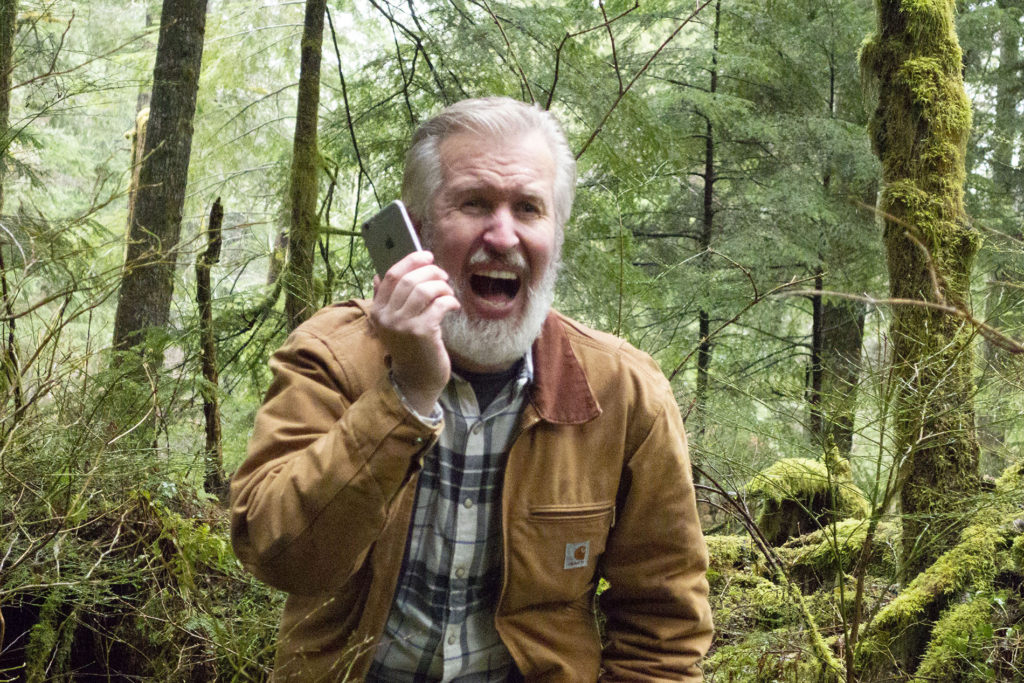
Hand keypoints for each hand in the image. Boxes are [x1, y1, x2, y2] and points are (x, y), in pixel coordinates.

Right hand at [370, 251, 460, 414]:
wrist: (416, 379)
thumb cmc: (409, 347)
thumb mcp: (391, 324)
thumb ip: (384, 300)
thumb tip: (377, 276)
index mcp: (377, 311)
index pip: (391, 275)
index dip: (411, 260)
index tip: (427, 255)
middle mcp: (386, 317)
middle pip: (410, 279)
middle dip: (431, 272)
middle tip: (443, 276)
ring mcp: (403, 325)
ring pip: (424, 290)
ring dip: (442, 286)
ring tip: (448, 292)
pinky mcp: (422, 332)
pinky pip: (439, 304)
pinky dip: (450, 301)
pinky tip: (454, 306)